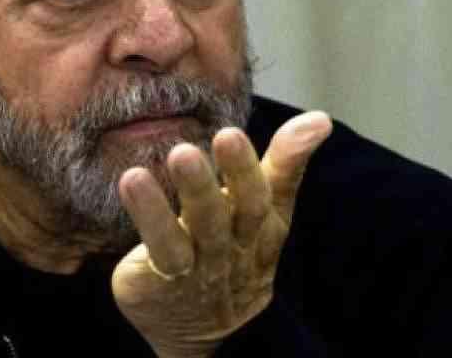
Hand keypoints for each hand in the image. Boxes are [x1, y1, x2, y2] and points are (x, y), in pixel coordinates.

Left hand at [112, 112, 331, 357]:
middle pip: (243, 209)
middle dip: (238, 172)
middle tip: (228, 134)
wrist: (201, 333)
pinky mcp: (163, 279)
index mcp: (262, 226)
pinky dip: (149, 214)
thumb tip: (319, 119)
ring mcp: (201, 266)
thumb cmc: (233, 253)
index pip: (275, 190)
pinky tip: (132, 180)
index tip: (299, 123)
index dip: (288, 158)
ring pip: (203, 229)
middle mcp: (235, 246)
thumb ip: (284, 164)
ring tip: (181, 152)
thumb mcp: (264, 212)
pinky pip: (160, 247)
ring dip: (195, 191)